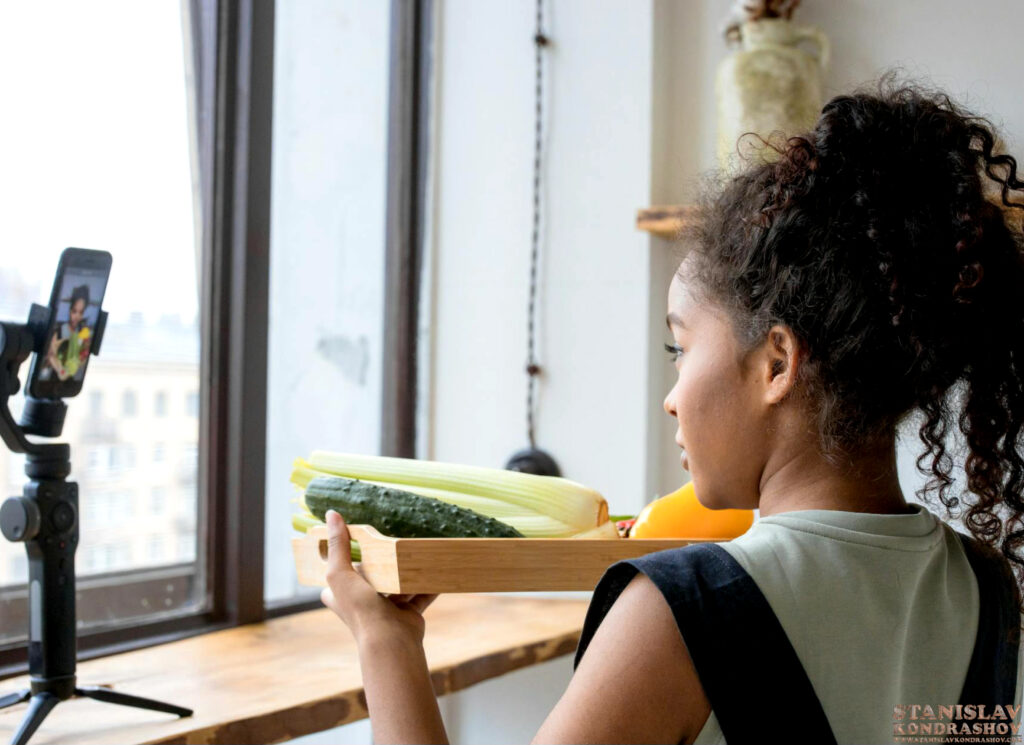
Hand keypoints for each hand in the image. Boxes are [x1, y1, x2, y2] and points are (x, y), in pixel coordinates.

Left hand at [320, 510, 437, 644]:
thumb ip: (338, 545)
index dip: (342, 560)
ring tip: (417, 550)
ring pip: (398, 584)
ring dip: (407, 571)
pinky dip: (429, 583)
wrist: (390, 640)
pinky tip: (437, 568)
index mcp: (341, 596)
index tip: (355, 541)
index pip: (336, 575)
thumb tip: (331, 514)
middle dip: (381, 562)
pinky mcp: (408, 613)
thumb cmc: (360, 608)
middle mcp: (362, 603)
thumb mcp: (339, 573)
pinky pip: (421, 594)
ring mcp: (386, 609)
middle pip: (371, 577)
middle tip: (391, 539)